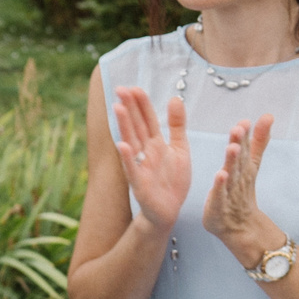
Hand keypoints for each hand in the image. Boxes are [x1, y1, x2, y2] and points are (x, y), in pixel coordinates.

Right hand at [113, 86, 191, 231]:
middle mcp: (145, 152)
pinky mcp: (140, 184)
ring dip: (124, 125)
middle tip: (121, 89)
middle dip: (129, 108)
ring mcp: (141, 167)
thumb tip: (175, 98)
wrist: (168, 211)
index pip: (148, 119)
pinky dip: (128, 158)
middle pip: (137, 126)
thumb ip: (177, 125)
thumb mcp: (180, 149)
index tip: (135, 87)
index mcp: (156, 143)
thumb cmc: (172, 181)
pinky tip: (123, 145)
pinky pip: (132, 169)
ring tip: (118, 108)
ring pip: (132, 142)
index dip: (142, 104)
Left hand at [202, 113, 277, 264]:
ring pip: (231, 175)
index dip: (245, 135)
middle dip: (240, 143)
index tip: (245, 121)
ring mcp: (229, 193)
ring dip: (232, 161)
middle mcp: (238, 178)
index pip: (246, 148)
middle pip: (240, 159)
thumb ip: (258, 141)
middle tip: (238, 128)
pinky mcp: (218, 206)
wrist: (241, 227)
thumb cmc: (241, 192)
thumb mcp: (251, 165)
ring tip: (232, 148)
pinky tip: (220, 174)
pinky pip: (219, 195)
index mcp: (244, 167)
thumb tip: (269, 116)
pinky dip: (220, 186)